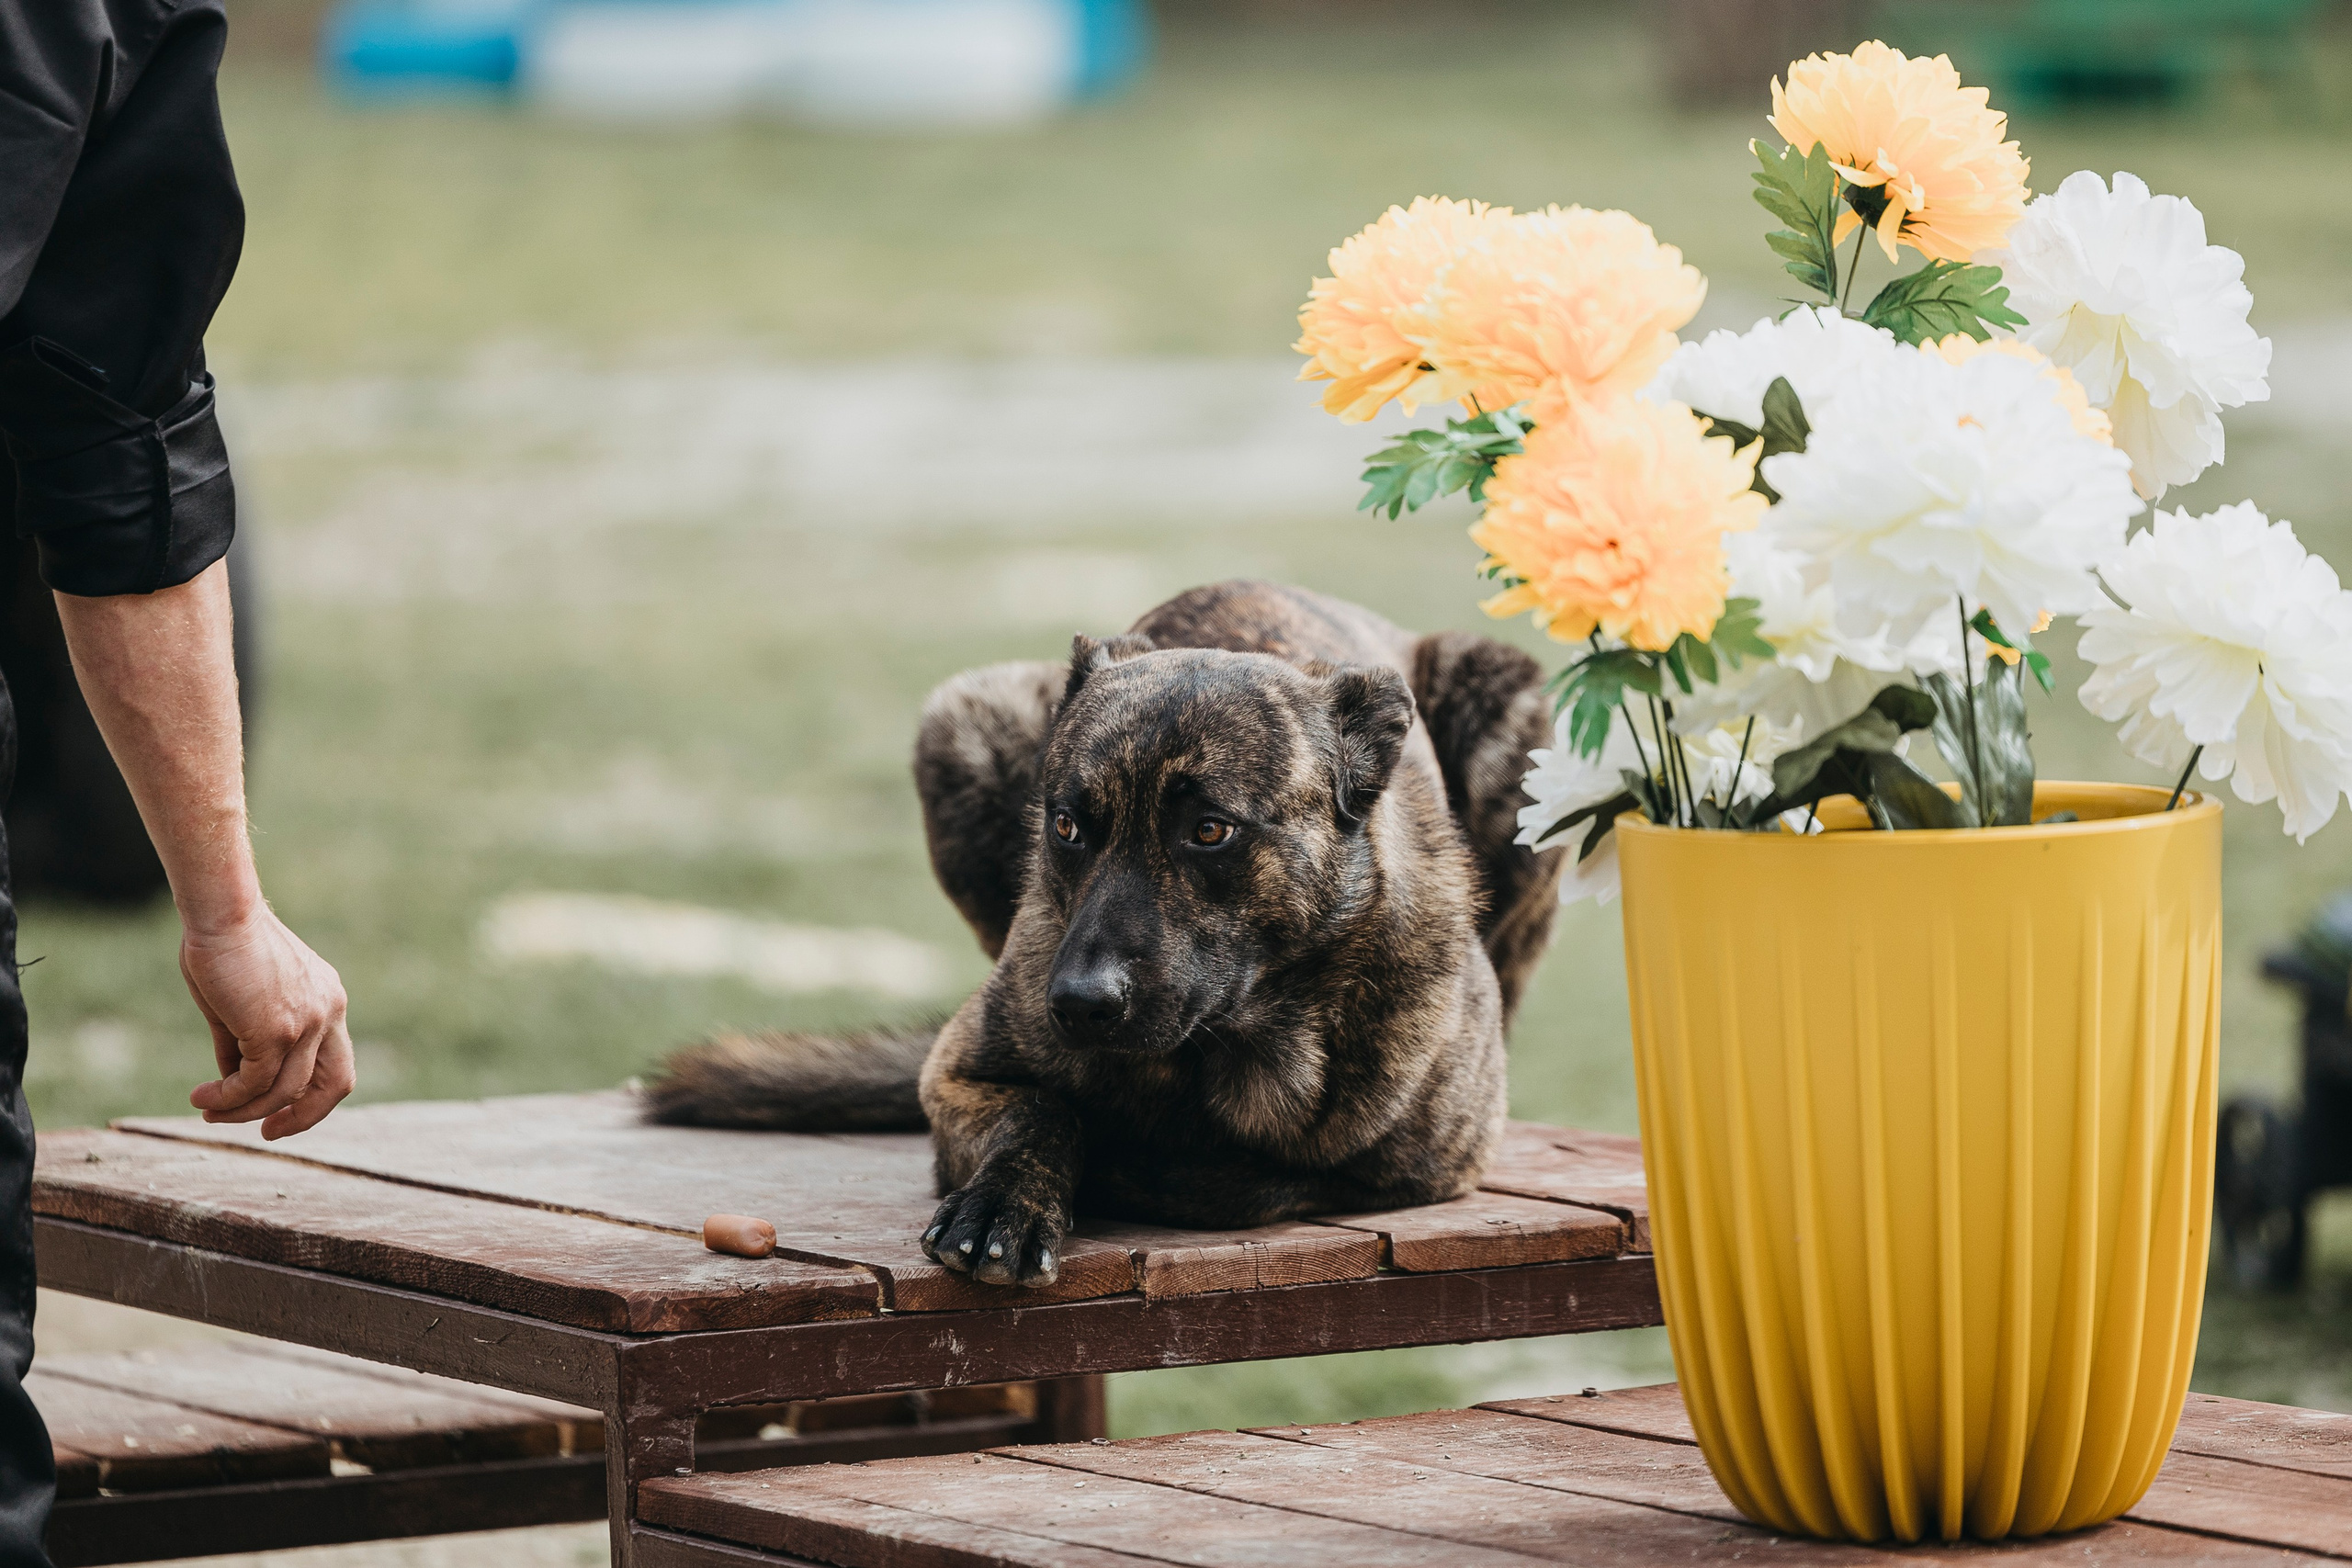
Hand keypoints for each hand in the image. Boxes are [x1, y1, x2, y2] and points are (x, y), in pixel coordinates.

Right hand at [181, 909, 353, 1139]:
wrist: (222, 913)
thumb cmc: (224, 945)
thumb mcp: (241, 1002)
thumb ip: (243, 1043)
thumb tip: (232, 1081)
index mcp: (328, 1002)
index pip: (335, 1062)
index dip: (313, 1094)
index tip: (279, 1112)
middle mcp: (329, 1013)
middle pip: (336, 1084)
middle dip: (303, 1116)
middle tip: (267, 1133)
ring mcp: (310, 1022)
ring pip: (285, 1090)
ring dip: (244, 1110)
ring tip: (207, 1110)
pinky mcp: (279, 1030)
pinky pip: (256, 1082)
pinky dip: (229, 1098)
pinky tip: (203, 1097)